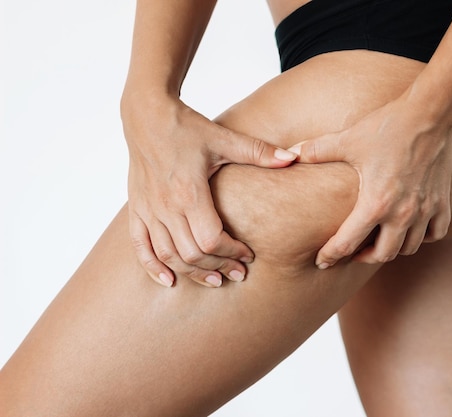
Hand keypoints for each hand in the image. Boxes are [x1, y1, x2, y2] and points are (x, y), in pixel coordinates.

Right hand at [122, 95, 296, 286]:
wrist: (146, 114)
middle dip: (218, 267)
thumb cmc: (187, 126)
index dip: (232, 253)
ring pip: (169, 256)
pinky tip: (168, 280)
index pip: (212, 240)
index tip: (248, 255)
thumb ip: (259, 151)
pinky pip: (141, 246)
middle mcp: (166, 206)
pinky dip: (153, 267)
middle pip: (192, 254)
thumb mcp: (224, 138)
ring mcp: (149, 209)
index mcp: (189, 192)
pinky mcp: (137, 208)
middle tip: (238, 273)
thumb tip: (294, 158)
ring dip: (192, 272)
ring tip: (214, 280)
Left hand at [289, 95, 451, 267]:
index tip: (322, 261)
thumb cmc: (388, 126)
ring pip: (408, 248)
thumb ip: (315, 150)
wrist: (431, 112)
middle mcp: (402, 214)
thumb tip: (288, 154)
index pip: (347, 243)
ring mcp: (425, 210)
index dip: (330, 255)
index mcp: (375, 204)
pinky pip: (436, 234)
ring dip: (392, 249)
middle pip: (381, 255)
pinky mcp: (442, 202)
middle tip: (351, 253)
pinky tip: (410, 228)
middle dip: (362, 258)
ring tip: (378, 242)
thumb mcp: (347, 139)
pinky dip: (422, 237)